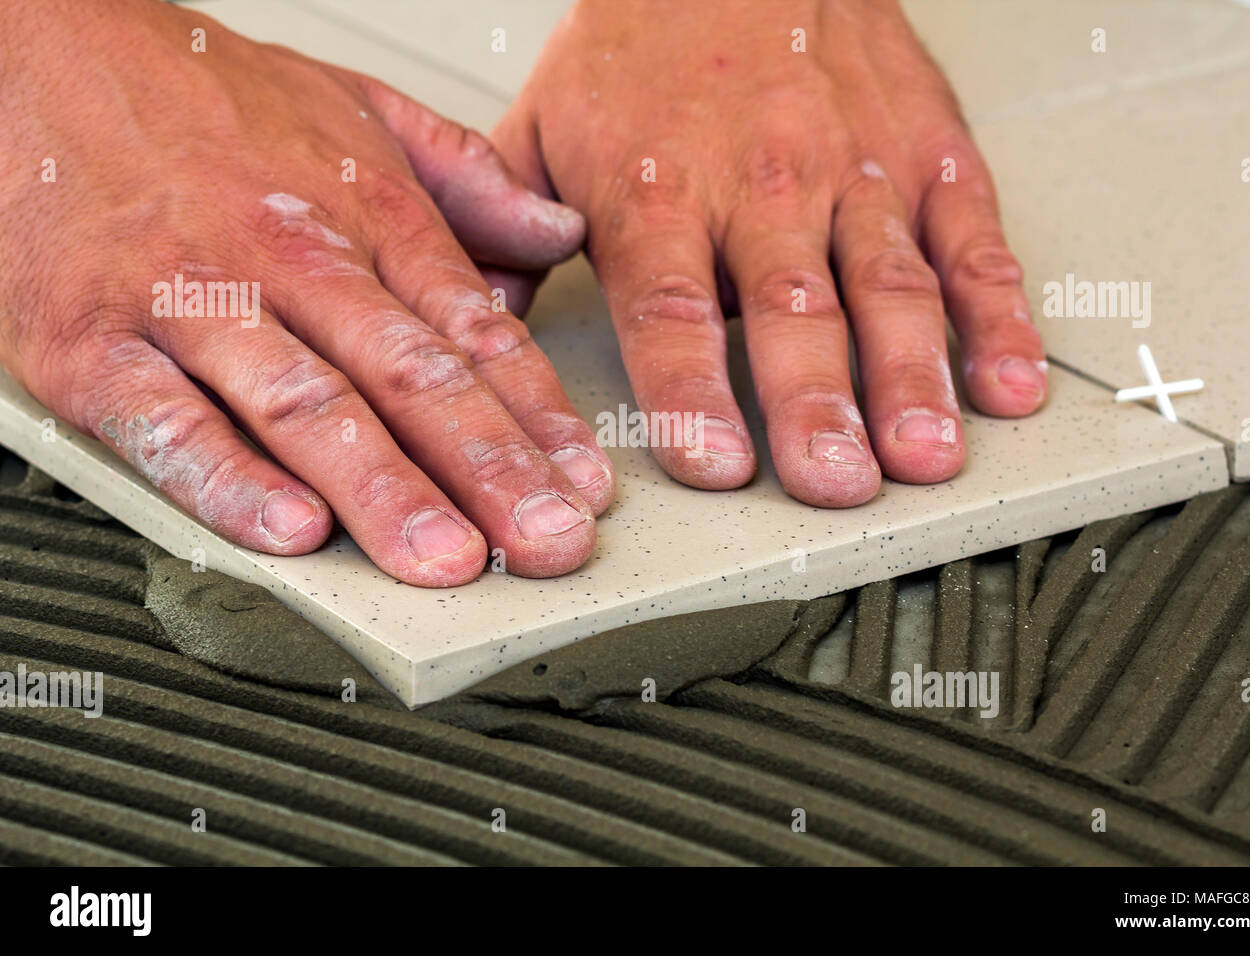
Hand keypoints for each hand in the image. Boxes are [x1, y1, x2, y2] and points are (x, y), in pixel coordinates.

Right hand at [0, 0, 615, 585]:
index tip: (585, 483)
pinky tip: (291, 531)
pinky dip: (232, 481)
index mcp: (364, 216)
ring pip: (306, 408)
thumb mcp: (359, 107)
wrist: (30, 48)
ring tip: (446, 558)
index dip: (538, 417)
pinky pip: (170, 426)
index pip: (472, 333)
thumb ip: (468, 178)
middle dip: (490, 469)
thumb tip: (556, 232)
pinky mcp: (95, 347)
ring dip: (384, 492)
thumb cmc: (199, 96)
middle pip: (409, 378)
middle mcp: (289, 261)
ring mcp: (192, 305)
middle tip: (547, 540)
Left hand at [491, 0, 1046, 507]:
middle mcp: (763, 186)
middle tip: (832, 482)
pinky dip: (998, 313)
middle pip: (791, 309)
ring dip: (912, 377)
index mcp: (660, 190)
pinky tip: (1007, 379)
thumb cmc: (647, 44)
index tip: (713, 465)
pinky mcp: (929, 156)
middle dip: (815, 404)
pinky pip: (971, 240)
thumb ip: (508, 230)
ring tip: (924, 454)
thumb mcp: (543, 124)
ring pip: (890, 285)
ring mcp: (856, 172)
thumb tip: (475, 328)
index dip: (692, 391)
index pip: (671, 308)